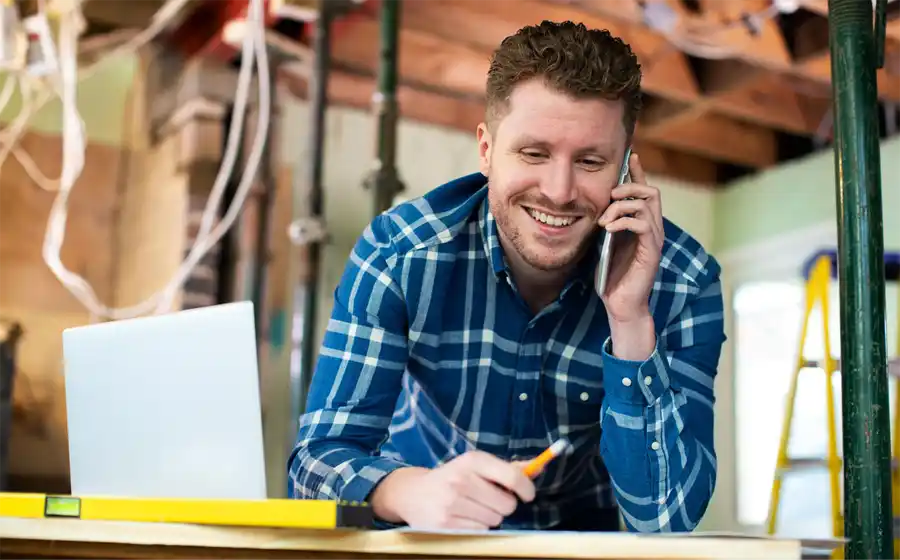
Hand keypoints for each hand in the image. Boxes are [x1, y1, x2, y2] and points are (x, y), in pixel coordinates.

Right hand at [370, 451, 535, 529]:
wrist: (412, 494)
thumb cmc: (452, 478)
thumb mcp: (474, 466)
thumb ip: (505, 468)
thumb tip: (536, 468)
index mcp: (471, 460)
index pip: (512, 476)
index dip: (526, 488)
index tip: (528, 494)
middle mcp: (461, 479)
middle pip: (507, 504)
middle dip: (504, 505)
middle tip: (489, 500)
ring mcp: (452, 503)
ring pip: (495, 520)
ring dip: (490, 517)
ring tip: (472, 508)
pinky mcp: (445, 524)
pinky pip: (480, 531)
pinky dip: (477, 527)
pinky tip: (463, 518)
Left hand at [596, 153, 662, 322]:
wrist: (621, 305)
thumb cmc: (611, 276)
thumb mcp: (604, 244)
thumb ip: (605, 224)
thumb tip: (593, 206)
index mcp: (641, 225)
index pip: (644, 192)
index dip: (637, 173)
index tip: (630, 156)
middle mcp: (652, 229)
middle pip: (651, 192)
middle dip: (629, 186)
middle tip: (610, 196)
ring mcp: (654, 240)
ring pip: (647, 204)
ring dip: (621, 206)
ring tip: (604, 220)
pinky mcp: (651, 252)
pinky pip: (643, 224)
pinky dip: (624, 221)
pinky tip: (608, 229)